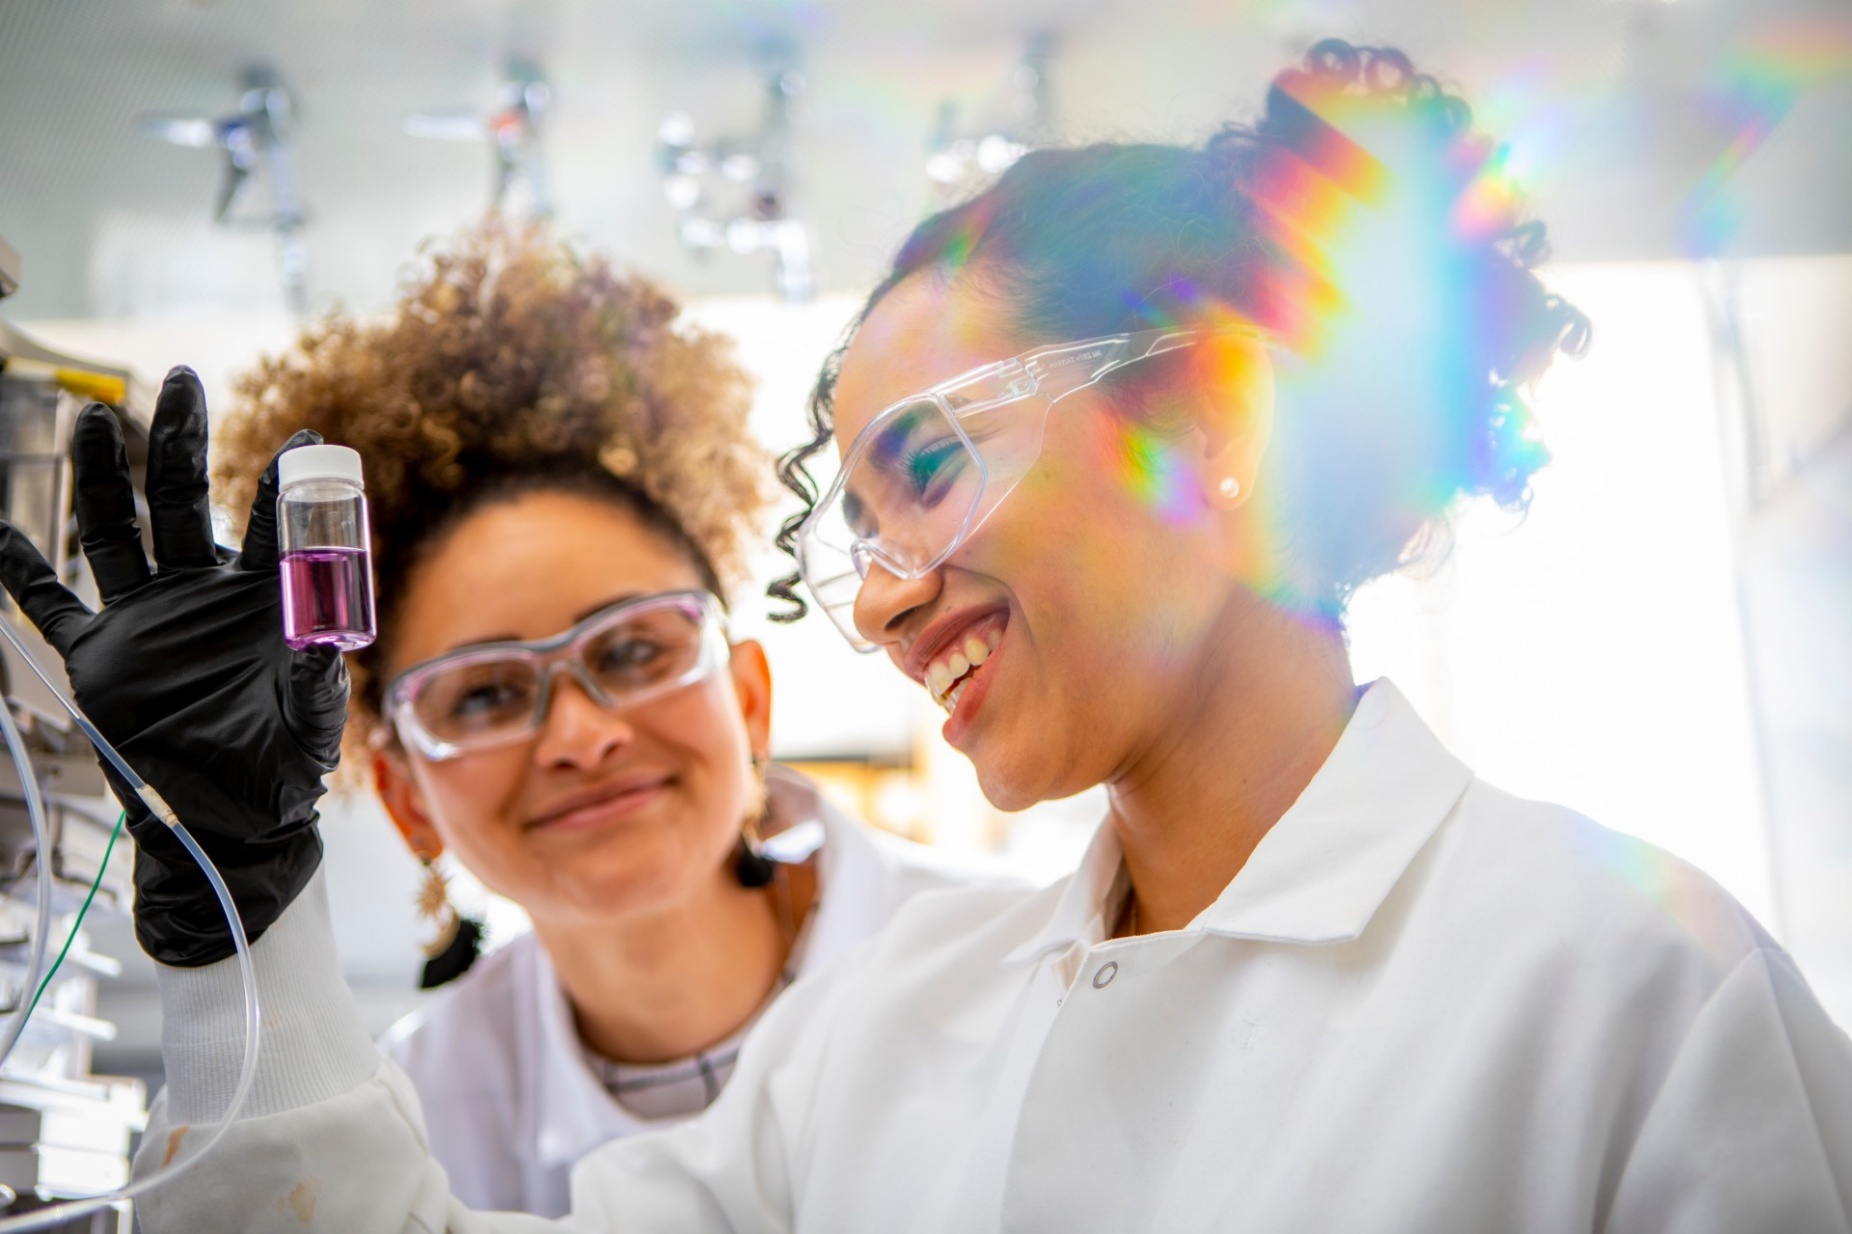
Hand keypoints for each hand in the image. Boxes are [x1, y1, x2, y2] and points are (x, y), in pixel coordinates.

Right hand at [0, 367, 346, 966]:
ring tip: (96, 420)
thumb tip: (325, 616)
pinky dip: (21, 571)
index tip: (304, 438)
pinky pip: (52, 608)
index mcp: (259, 601)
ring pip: (115, 533)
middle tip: (180, 378)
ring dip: (104, 477)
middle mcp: (199, 597)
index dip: (284, 484)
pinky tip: (0, 530)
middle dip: (178, 439)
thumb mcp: (314, 705)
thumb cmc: (289, 762)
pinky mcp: (102, 659)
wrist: (237, 821)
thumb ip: (316, 657)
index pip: (267, 526)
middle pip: (179, 501)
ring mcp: (146, 622)